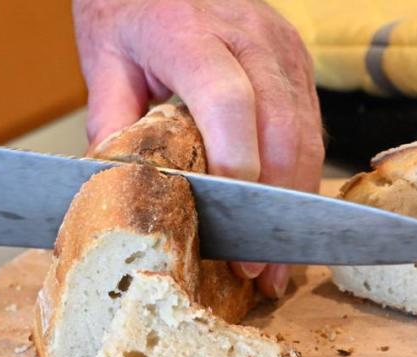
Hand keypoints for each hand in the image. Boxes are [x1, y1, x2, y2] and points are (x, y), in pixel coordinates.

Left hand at [73, 0, 323, 297]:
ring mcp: (283, 48)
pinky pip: (311, 127)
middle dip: (273, 205)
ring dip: (296, 206)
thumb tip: (113, 188)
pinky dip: (302, 180)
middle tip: (258, 271)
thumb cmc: (131, 9)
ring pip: (306, 133)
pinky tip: (286, 224)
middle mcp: (249, 37)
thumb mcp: (104, 58)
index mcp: (190, 33)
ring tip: (278, 268)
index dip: (236, 156)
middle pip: (280, 126)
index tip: (231, 212)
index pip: (227, 97)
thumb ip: (110, 121)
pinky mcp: (298, 62)